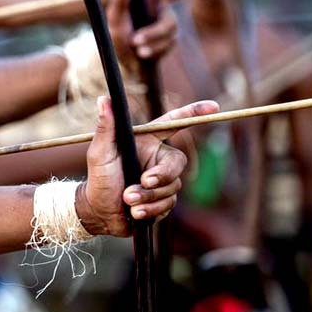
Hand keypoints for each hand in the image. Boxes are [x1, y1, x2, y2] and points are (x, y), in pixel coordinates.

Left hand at [76, 96, 218, 236]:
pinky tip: (135, 212)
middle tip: (143, 181)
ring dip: (148, 196)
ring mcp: (163, 180)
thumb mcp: (100, 152)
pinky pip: (168, 204)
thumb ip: (105, 128)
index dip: (193, 113)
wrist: (98, 211)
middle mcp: (158, 158)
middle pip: (177, 163)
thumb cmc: (98, 177)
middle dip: (161, 175)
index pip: (173, 123)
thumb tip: (104, 100)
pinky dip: (151, 209)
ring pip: (172, 187)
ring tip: (127, 200)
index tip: (213, 107)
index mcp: (146, 141)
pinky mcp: (164, 200)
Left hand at [107, 0, 178, 63]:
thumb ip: (119, 3)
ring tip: (136, 45)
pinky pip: (169, 41)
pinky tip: (142, 52)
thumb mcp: (113, 21)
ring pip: (171, 25)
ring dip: (154, 36)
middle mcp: (158, 3)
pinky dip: (155, 47)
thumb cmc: (114, 38)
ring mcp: (166, 19)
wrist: (121, 61)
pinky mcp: (170, 36)